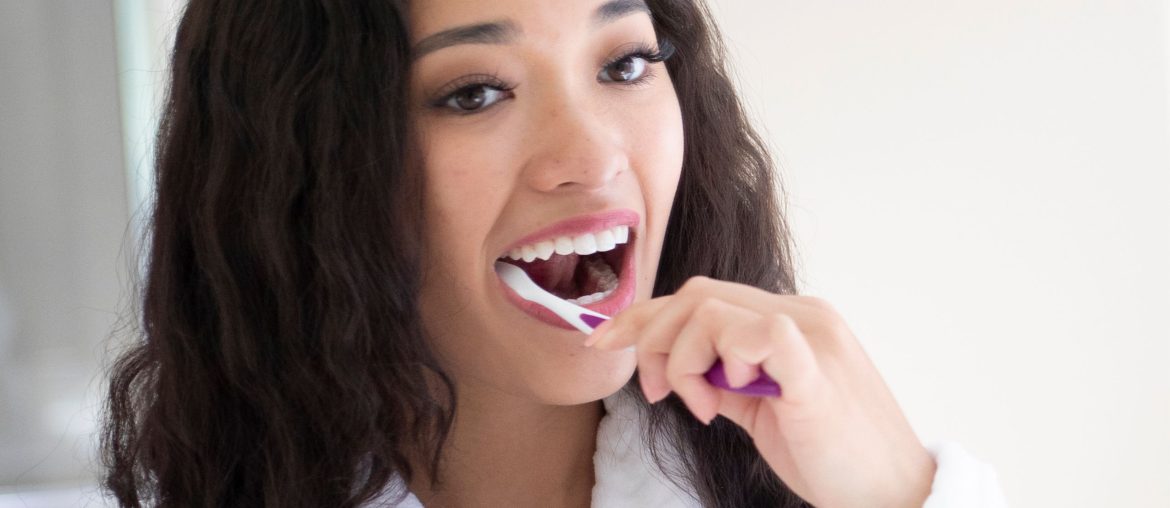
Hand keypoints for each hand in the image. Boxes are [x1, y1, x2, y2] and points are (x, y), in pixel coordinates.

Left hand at [585, 276, 935, 507]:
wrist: (889, 494)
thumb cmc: (831, 455)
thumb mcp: (763, 408)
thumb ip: (727, 378)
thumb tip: (676, 365)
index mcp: (790, 320)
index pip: (701, 297)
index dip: (643, 316)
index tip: (603, 342)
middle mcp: (802, 313)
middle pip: (695, 294)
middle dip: (652, 340)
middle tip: (658, 394)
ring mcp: (811, 335)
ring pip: (708, 310)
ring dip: (683, 361)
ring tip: (704, 407)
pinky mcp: (814, 368)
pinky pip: (755, 334)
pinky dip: (722, 363)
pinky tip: (725, 401)